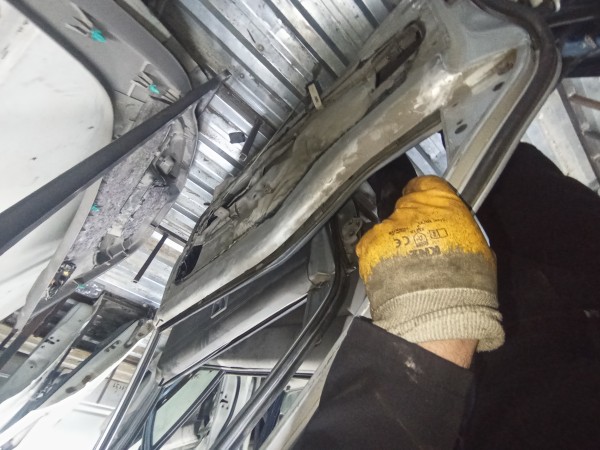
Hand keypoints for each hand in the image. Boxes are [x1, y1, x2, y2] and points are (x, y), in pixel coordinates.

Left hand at [356, 176, 503, 353]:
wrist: (438, 309)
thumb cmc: (467, 282)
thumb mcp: (479, 247)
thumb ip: (459, 229)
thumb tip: (456, 231)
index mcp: (442, 201)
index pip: (426, 183)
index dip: (424, 194)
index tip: (424, 203)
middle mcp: (411, 208)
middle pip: (404, 206)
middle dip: (409, 223)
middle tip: (420, 246)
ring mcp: (387, 227)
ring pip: (387, 229)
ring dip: (393, 243)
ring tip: (407, 268)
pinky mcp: (369, 247)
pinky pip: (372, 247)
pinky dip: (379, 258)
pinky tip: (393, 275)